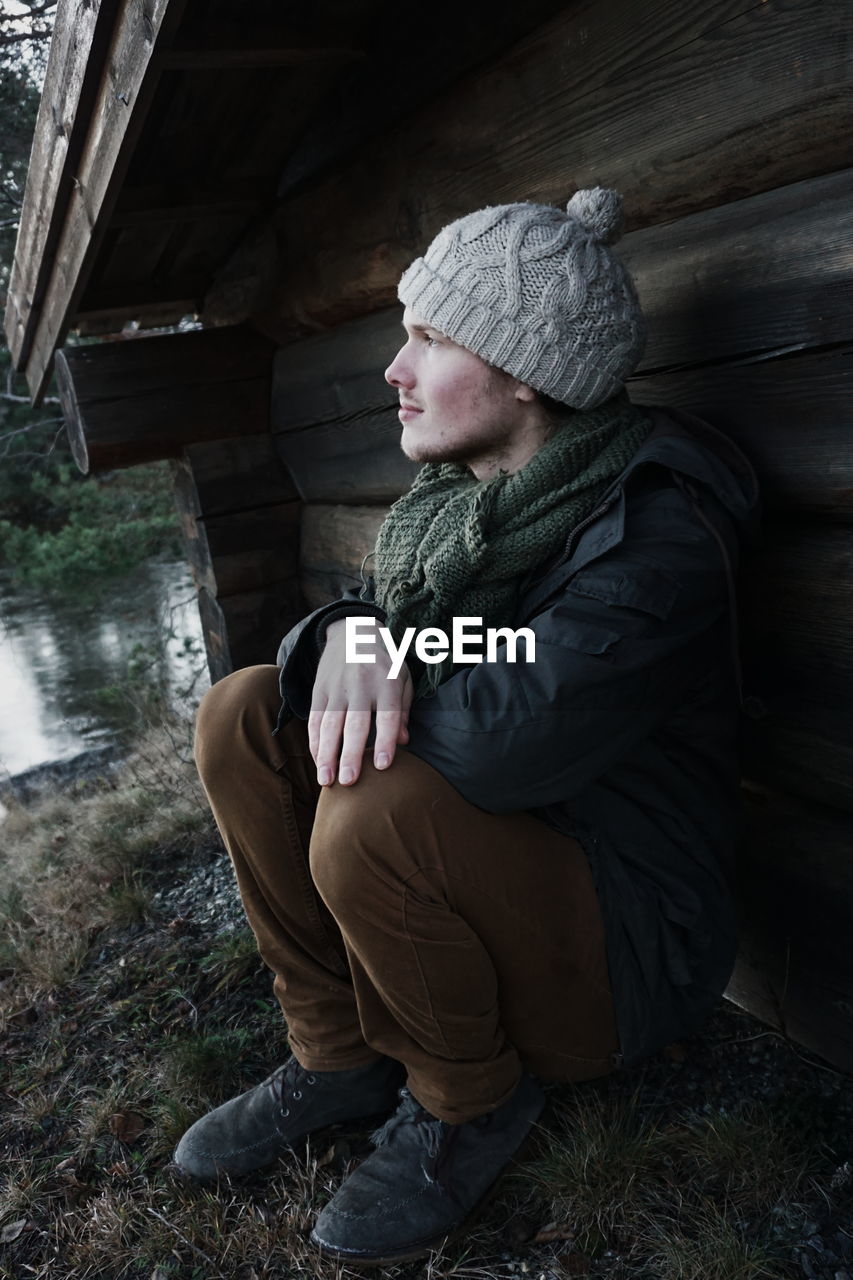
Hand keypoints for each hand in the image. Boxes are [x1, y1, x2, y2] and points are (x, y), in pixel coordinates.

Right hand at [309, 618, 413, 785]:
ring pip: (329, 724)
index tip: (382, 766)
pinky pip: (314, 718)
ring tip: (325, 780)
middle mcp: (361, 684)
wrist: (353, 631)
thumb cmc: (385, 662)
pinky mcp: (319, 690)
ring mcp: (337, 687)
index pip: (388, 716)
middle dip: (350, 754)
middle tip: (348, 782)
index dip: (385, 741)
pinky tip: (317, 760)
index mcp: (387, 682)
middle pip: (355, 724)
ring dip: (326, 754)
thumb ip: (403, 711)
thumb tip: (403, 741)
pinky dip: (314, 741)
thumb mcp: (403, 678)